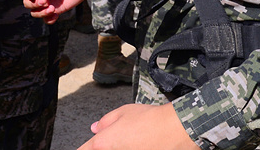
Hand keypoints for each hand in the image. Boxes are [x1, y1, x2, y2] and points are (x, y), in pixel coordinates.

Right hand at [22, 0, 103, 23]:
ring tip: (53, 9)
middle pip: (27, 1)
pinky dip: (49, 19)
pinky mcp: (56, 8)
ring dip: (40, 13)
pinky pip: (47, 18)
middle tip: (45, 2)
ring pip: (35, 12)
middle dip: (33, 4)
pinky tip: (56, 15)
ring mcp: (48, 0)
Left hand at [81, 103, 195, 149]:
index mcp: (104, 143)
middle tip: (122, 137)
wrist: (175, 130)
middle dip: (106, 145)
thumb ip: (105, 122)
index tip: (85, 147)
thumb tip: (95, 128)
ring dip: (121, 146)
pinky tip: (142, 143)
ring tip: (134, 139)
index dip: (84, 148)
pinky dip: (135, 148)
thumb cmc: (150, 119)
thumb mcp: (123, 112)